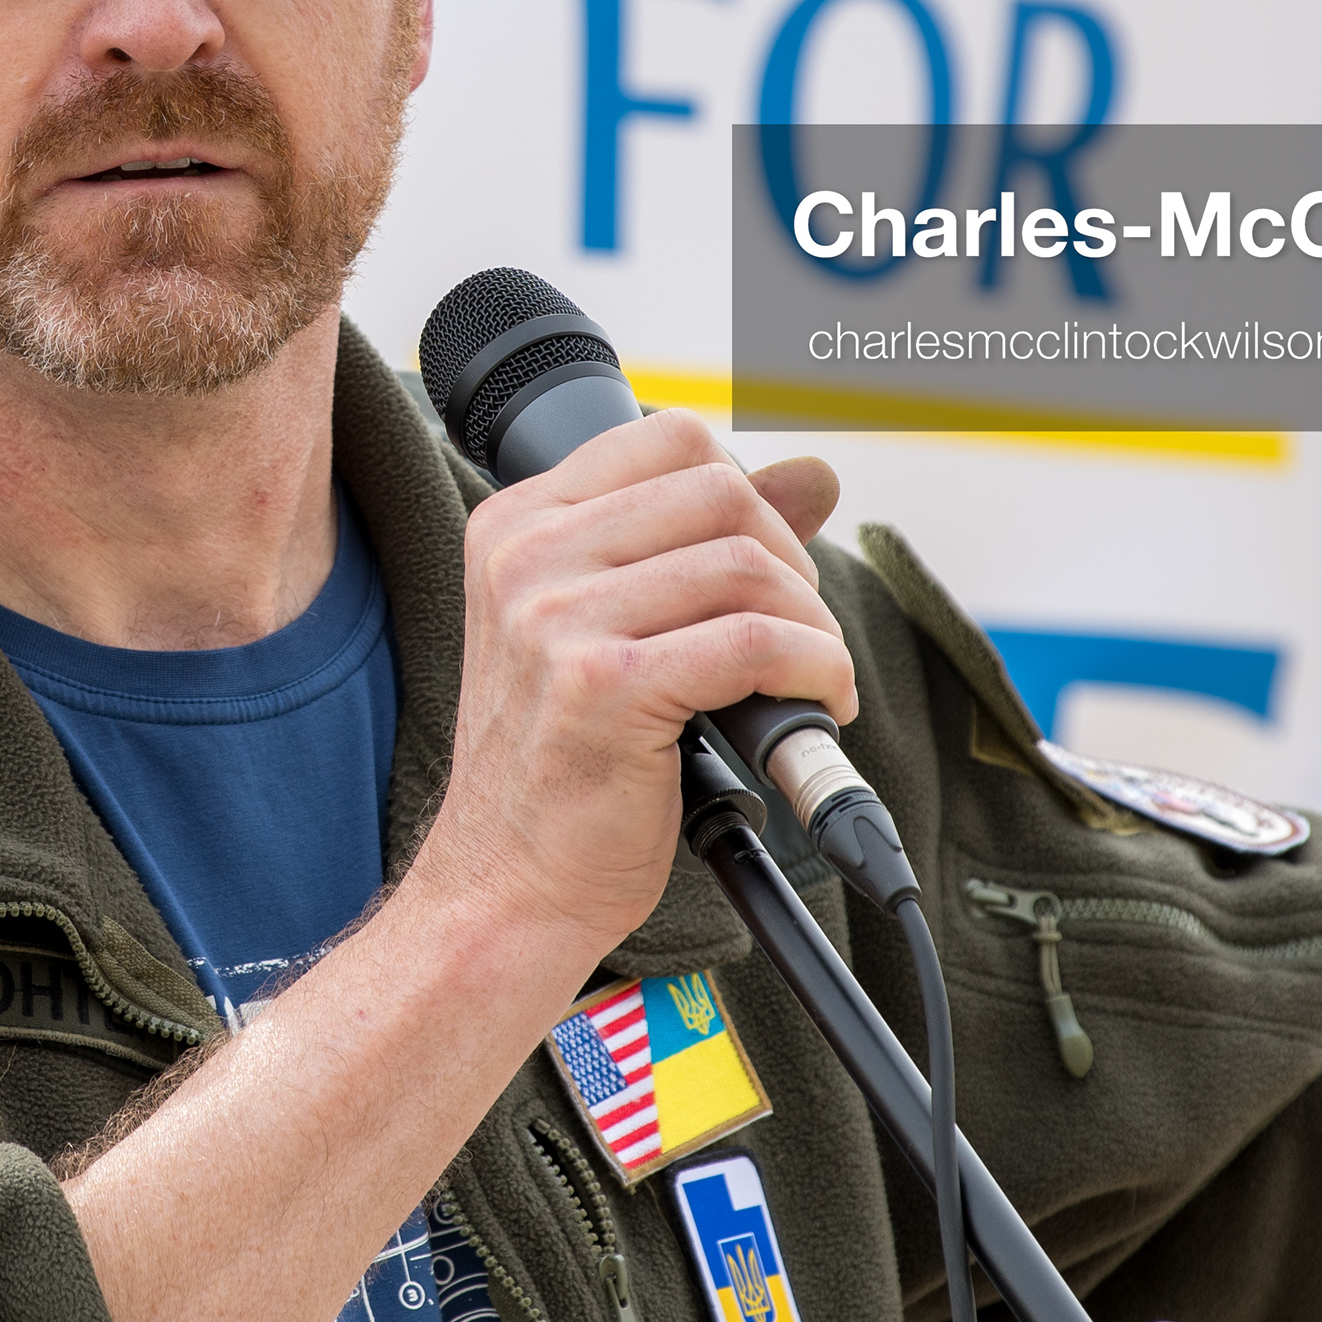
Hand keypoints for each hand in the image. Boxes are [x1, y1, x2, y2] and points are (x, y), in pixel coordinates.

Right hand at [409, 414, 850, 957]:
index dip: (746, 492)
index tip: (763, 566)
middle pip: (718, 490)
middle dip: (789, 561)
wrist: (505, 883)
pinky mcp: (604, 686)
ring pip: (747, 565)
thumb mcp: (608, 629)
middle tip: (797, 631)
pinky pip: (757, 643)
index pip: (670, 437)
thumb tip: (816, 473)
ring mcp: (555, 618)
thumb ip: (698, 544)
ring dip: (812, 625)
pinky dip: (815, 670)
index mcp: (517, 525)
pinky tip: (814, 703)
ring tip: (809, 678)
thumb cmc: (562, 764)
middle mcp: (526, 557)